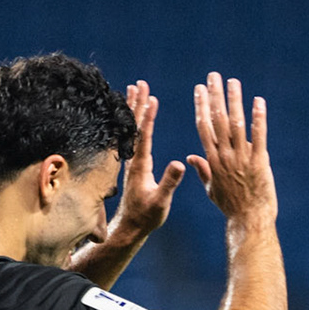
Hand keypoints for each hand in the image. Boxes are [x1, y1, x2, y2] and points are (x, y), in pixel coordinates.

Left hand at [106, 81, 184, 242]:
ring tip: (134, 88)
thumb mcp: (161, 201)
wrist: (131, 226)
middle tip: (140, 83)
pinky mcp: (131, 163)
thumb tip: (178, 164)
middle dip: (137, 103)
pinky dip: (132, 121)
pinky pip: (130, 136)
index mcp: (139, 166)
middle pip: (133, 126)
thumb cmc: (147, 216)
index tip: (151, 99)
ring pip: (130, 129)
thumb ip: (169, 182)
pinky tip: (134, 113)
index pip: (142, 136)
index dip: (147, 117)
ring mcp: (130, 160)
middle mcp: (131, 159)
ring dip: (133, 108)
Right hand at [187, 72, 275, 225]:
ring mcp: (242, 159)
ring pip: (236, 124)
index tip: (199, 89)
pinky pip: (259, 137)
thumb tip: (191, 157)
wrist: (248, 220)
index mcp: (213, 160)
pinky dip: (258, 118)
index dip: (201, 106)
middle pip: (217, 120)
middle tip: (214, 76)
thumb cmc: (230, 206)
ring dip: (234, 101)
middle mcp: (225, 156)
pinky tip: (258, 101)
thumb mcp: (211, 189)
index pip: (204, 127)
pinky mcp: (259, 163)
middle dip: (215, 96)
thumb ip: (202, 170)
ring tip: (233, 82)